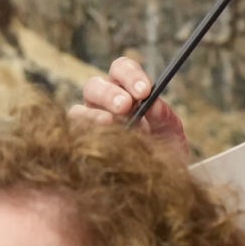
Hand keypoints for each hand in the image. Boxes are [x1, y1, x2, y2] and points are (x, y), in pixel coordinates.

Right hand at [67, 56, 191, 154]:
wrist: (158, 176)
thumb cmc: (164, 146)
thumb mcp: (170, 129)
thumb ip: (162, 115)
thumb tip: (153, 104)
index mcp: (125, 88)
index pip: (121, 68)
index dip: (130, 75)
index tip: (145, 91)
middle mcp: (103, 101)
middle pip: (95, 85)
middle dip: (110, 94)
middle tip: (126, 105)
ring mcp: (88, 121)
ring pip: (79, 109)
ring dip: (93, 114)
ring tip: (109, 123)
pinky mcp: (81, 142)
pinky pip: (74, 134)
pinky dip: (84, 134)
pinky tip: (98, 141)